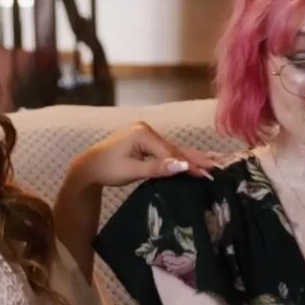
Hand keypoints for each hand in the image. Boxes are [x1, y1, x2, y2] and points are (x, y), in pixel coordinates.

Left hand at [70, 121, 216, 189]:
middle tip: (217, 167)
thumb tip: (180, 167)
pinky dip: (179, 156)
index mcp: (143, 133)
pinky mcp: (144, 141)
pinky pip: (165, 150)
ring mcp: (145, 134)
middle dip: (195, 159)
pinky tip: (193, 158)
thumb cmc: (106, 169)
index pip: (170, 152)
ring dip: (191, 157)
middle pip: (174, 148)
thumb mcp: (131, 171)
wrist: (87, 167)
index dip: (188, 164)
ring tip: (212, 161)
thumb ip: (157, 168)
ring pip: (172, 149)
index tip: (205, 174)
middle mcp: (146, 130)